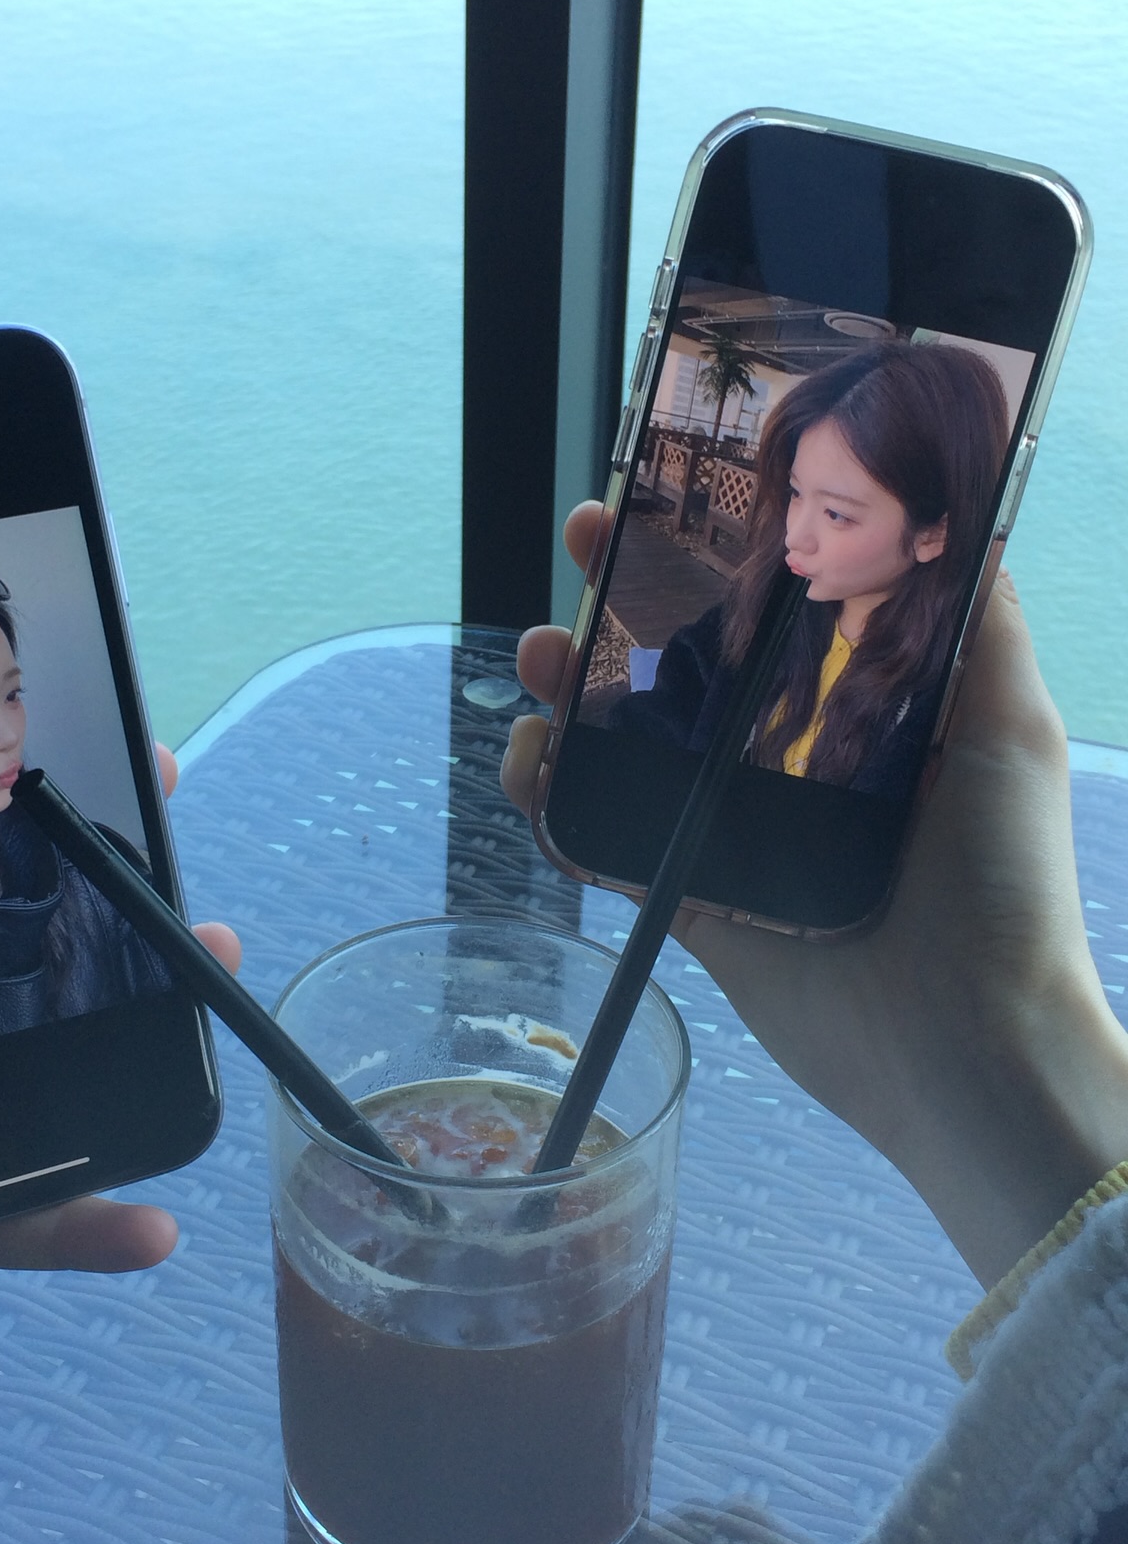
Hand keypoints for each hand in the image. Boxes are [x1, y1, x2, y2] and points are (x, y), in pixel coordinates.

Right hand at [503, 502, 1127, 1286]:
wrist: (967, 1050)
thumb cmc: (1001, 885)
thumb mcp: (1009, 731)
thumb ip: (983, 622)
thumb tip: (964, 503)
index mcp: (860, 710)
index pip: (774, 610)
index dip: (719, 550)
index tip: (674, 493)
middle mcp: (790, 761)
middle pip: (687, 664)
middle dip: (626, 600)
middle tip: (584, 544)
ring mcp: (734, 832)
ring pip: (632, 747)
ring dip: (574, 695)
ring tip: (541, 659)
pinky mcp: (693, 902)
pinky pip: (610, 845)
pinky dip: (558, 807)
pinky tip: (533, 767)